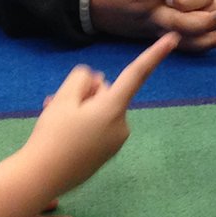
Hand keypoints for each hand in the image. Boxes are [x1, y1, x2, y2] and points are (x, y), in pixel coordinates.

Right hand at [26, 34, 171, 193]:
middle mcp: (121, 125)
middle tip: (55, 102)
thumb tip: (98, 80)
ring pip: (100, 111)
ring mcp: (115, 142)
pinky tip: (61, 131)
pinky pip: (98, 128)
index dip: (155, 53)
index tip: (174, 38)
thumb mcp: (63, 98)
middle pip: (107, 93)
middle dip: (85, 93)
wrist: (41, 179)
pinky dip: (82, 124)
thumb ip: (82, 79)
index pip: (137, 73)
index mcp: (114, 108)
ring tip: (52, 116)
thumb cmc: (53, 135)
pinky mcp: (105, 154)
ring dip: (79, 109)